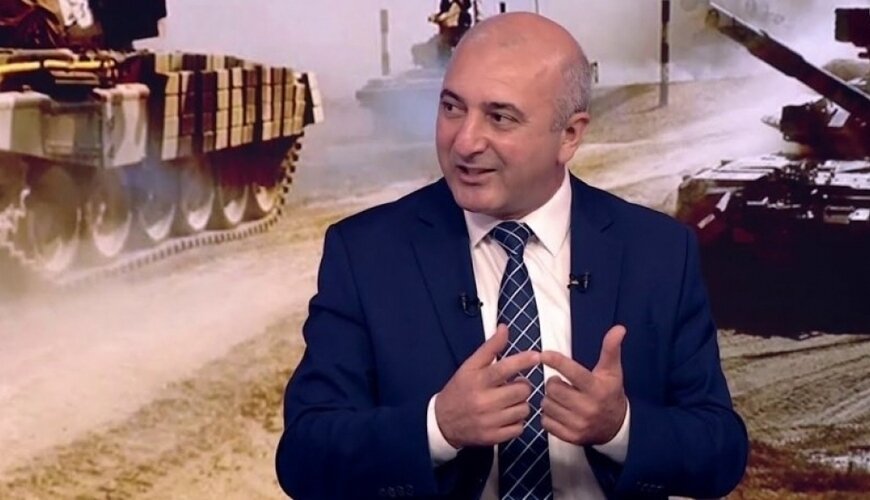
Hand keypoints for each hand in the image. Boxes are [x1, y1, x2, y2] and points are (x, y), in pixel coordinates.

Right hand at [434, 324, 540, 447]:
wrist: (442, 422)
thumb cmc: (459, 389)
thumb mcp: (470, 366)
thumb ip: (489, 347)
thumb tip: (505, 328)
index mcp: (477, 380)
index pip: (504, 368)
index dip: (522, 360)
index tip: (536, 356)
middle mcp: (483, 401)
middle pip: (521, 390)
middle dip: (522, 386)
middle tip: (513, 386)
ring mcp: (488, 421)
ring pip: (524, 410)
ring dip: (520, 404)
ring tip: (508, 402)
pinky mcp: (493, 438)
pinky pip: (519, 428)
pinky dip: (516, 422)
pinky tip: (505, 416)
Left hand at [540, 324, 627, 445]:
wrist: (616, 427)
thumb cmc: (610, 393)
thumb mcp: (612, 371)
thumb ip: (611, 349)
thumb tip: (619, 328)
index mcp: (597, 388)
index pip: (572, 372)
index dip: (556, 361)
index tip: (544, 354)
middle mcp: (588, 407)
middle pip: (553, 388)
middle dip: (554, 383)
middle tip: (562, 384)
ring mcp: (579, 424)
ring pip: (547, 404)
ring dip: (550, 399)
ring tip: (562, 398)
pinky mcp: (571, 437)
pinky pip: (546, 422)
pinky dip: (549, 415)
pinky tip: (559, 412)